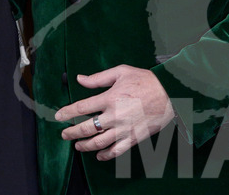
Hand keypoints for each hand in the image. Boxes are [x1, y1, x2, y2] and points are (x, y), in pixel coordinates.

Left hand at [55, 64, 175, 160]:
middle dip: (71, 132)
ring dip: (84, 146)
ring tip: (77, 146)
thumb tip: (80, 79)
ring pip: (99, 143)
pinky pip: (116, 151)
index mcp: (109, 98)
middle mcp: (114, 116)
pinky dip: (106, 155)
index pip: (81, 108)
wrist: (170, 93)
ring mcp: (124, 129)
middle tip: (64, 134)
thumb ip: (98, 78)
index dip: (67, 113)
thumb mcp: (121, 72)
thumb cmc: (145, 80)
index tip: (58, 117)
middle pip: (86, 128)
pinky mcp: (134, 138)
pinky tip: (99, 155)